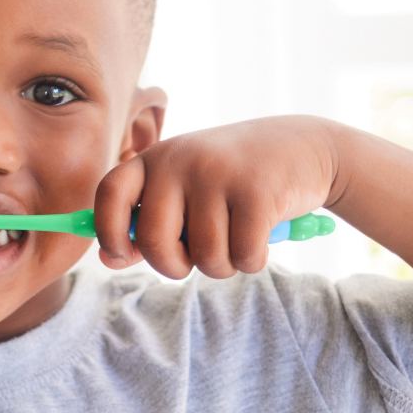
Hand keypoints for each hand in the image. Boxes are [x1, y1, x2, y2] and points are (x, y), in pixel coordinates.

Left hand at [92, 115, 342, 279]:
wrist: (305, 146)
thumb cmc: (232, 178)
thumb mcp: (185, 189)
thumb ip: (146, 224)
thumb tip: (107, 259)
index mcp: (155, 158)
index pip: (110, 194)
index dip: (107, 232)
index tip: (120, 254)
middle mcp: (180, 161)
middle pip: (155, 241)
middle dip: (173, 266)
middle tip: (193, 258)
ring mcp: (218, 174)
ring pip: (204, 257)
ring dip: (221, 265)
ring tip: (234, 240)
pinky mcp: (257, 192)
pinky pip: (243, 256)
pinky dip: (252, 260)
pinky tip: (261, 238)